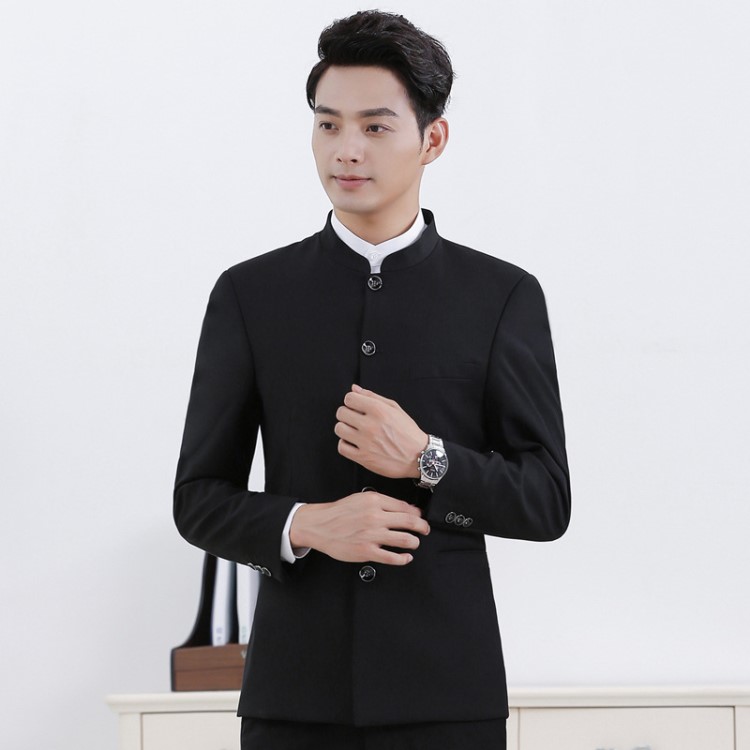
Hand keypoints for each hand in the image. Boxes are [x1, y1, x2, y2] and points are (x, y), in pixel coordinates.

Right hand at [289, 491, 429, 564]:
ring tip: (414, 543)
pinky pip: (392, 557)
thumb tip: (407, 509)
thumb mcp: (361, 499)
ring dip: (415, 542)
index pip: (405, 507)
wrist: (319, 525)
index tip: (420, 518)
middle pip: (409, 522)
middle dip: (422, 527)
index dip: (417, 514)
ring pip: (405, 540)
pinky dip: (403, 558)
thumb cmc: (339, 512)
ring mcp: (372, 535)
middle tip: (425, 530)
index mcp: (374, 501)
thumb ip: (383, 503)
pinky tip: (406, 557)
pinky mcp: (367, 551)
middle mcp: (375, 516)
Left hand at [334, 384, 426, 478]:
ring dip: (344, 428)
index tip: (356, 406)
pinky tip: (354, 442)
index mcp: (379, 410)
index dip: (352, 401)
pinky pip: (342, 447)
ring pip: (339, 429)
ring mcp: (366, 442)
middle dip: (346, 413)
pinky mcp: (363, 458)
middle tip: (355, 418)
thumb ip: (373, 397)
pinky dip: (345, 444)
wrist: (418, 456)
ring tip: (354, 430)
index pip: (349, 398)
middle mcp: (370, 425)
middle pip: (341, 413)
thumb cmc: (407, 432)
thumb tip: (354, 388)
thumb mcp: (394, 408)